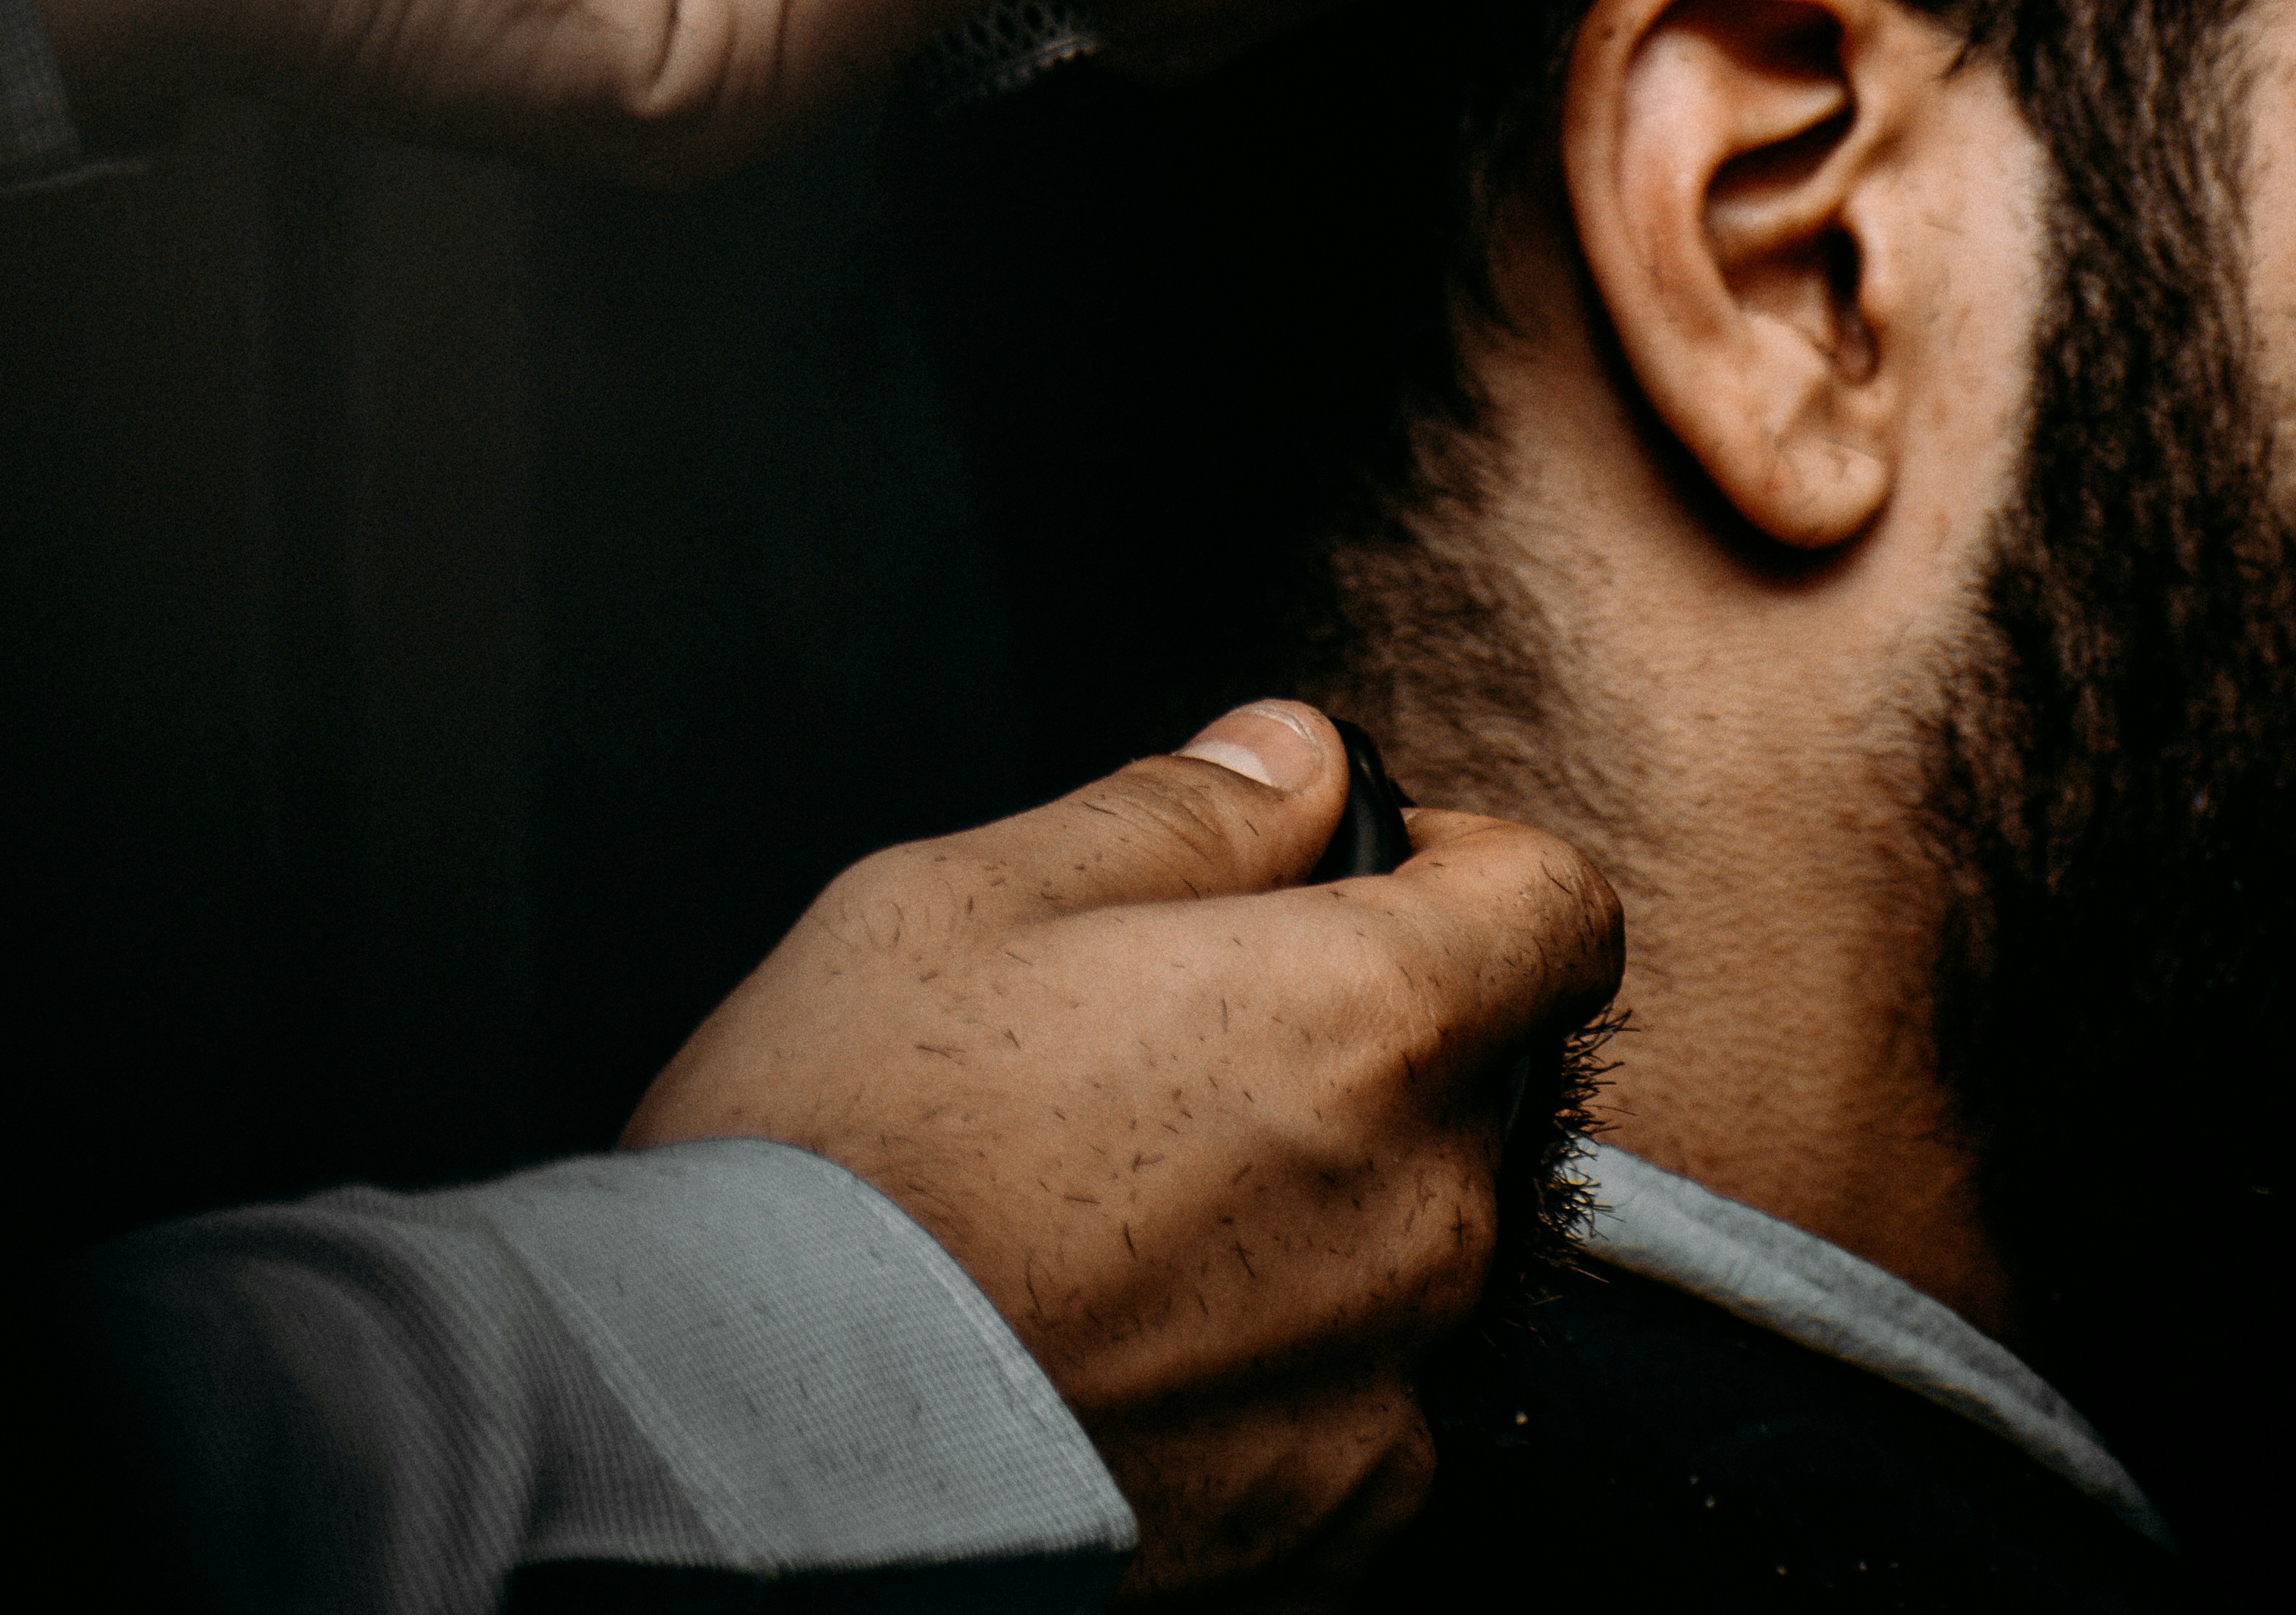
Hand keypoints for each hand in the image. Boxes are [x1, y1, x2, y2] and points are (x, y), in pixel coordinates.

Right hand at [626, 703, 1624, 1598]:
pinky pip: (1349, 1423)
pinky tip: (1116, 1354)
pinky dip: (1268, 1379)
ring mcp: (1379, 1407)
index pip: (1559, 912)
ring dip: (1315, 1220)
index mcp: (1369, 1025)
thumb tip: (1294, 761)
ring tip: (1112, 1220)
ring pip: (1409, 1260)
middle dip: (1359, 1049)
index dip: (1468, 873)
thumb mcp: (970, 892)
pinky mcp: (1318, 1553)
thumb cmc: (841, 1158)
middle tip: (1166, 1058)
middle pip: (1472, 1090)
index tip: (1357, 884)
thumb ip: (1178, 811)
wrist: (736, 1456)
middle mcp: (1422, 1223)